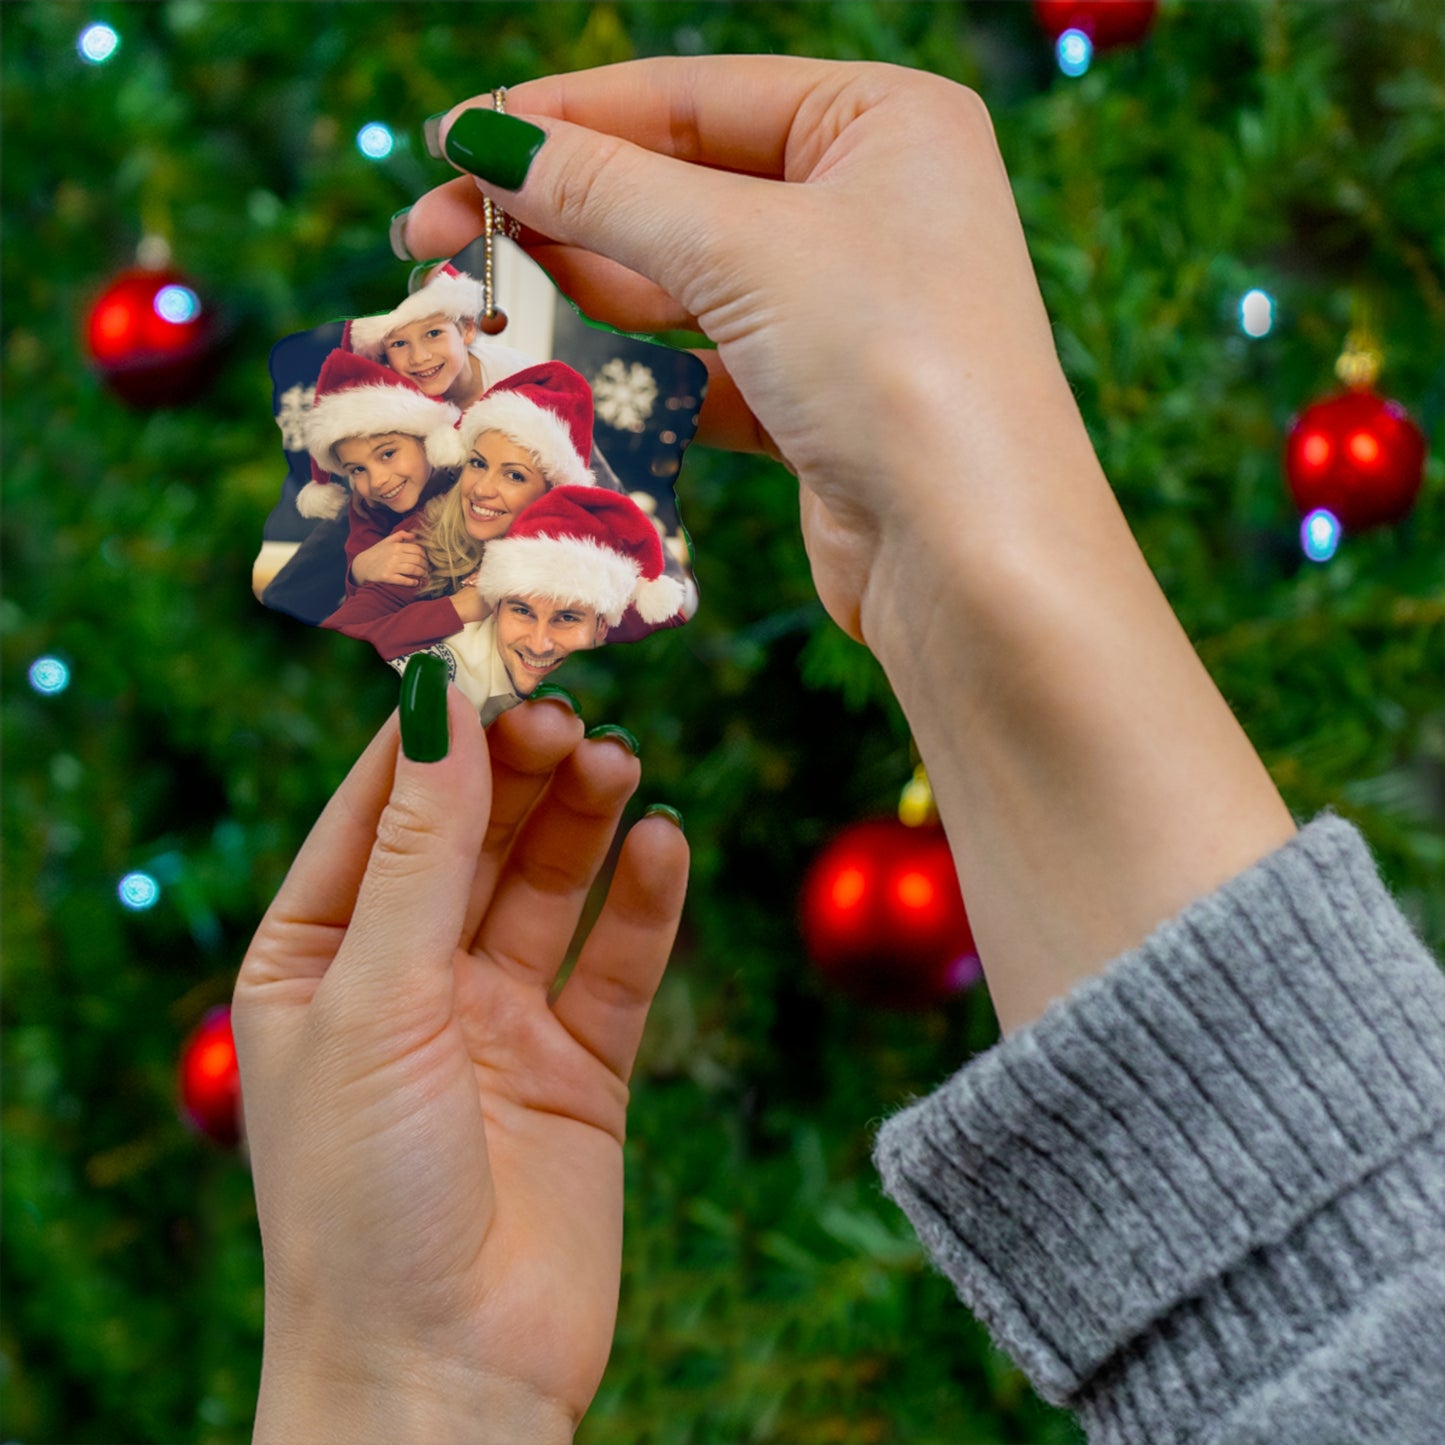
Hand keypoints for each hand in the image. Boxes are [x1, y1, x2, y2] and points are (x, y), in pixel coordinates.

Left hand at [233, 691, 686, 1441]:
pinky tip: (665, 843)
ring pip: (549, 885)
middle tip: (570, 712)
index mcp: (319, 958)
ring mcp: (498, 1022)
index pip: (378, 809)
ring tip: (621, 762)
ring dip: (584, 819)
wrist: (445, 1379)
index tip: (489, 652)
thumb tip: (437, 699)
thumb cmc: (363, 1196)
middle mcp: (408, 979)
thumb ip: (419, 849)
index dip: (433, 732)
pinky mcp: (580, 1067)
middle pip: (474, 836)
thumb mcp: (375, 998)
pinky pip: (617, 962)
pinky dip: (643, 901)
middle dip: (519, 769)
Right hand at [351, 530, 425, 586]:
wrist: (361, 566)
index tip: (428, 559)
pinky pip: (404, 580)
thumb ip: (401, 535)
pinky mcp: (387, 577)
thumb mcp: (386, 541)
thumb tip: (414, 535)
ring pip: (413, 569)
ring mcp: (391, 566)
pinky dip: (413, 582)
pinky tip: (416, 582)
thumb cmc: (376, 553)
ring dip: (422, 573)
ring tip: (425, 575)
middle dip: (426, 565)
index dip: (426, 555)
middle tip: (429, 568)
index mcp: (396, 546)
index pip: (417, 549)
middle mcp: (394, 555)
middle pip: (417, 560)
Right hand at [404, 58, 1077, 641]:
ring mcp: (846, 308)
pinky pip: (704, 364)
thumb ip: (608, 191)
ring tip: (475, 297)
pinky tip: (555, 367)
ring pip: (685, 280)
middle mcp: (871, 204)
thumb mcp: (744, 250)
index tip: (451, 142)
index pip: (689, 96)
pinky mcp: (818, 401)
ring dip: (583, 289)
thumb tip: (486, 140)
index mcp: (883, 121)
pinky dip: (635, 369)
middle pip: (679, 187)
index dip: (561, 117)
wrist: (973, 558)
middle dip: (557, 210)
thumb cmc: (893, 364)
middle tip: (430, 234)